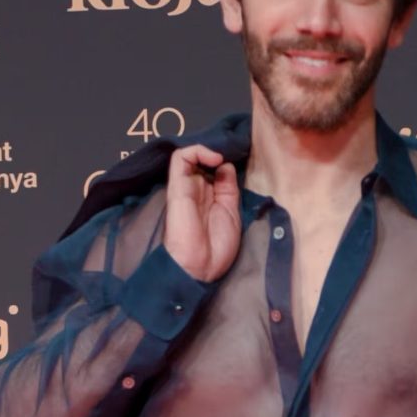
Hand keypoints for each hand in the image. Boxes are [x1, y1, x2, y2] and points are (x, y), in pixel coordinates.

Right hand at [162, 145, 242, 283]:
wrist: (199, 266)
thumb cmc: (217, 247)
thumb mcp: (231, 213)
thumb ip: (229, 189)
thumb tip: (226, 165)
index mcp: (210, 198)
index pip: (215, 170)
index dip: (225, 162)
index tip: (239, 160)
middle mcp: (197, 189)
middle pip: (204, 162)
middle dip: (218, 153)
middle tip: (232, 152)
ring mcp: (186, 186)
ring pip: (190, 156)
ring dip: (207, 150)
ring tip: (221, 157)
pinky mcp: (177, 185)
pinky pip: (180, 158)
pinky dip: (197, 150)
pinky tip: (214, 159)